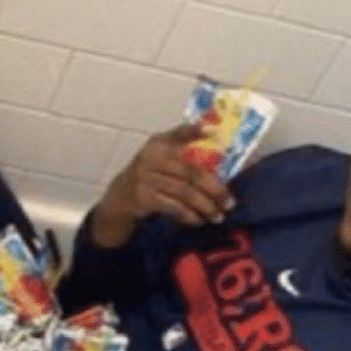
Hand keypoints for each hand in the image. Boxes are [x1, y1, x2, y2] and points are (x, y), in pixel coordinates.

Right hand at [91, 124, 234, 246]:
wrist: (122, 194)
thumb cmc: (151, 172)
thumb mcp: (161, 153)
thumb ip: (182, 141)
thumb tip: (211, 131)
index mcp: (159, 144)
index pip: (178, 134)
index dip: (195, 133)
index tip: (215, 132)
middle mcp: (152, 158)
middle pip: (190, 172)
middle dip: (214, 189)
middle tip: (229, 202)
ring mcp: (147, 178)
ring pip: (184, 192)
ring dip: (205, 206)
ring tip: (218, 216)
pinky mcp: (145, 198)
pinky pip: (173, 207)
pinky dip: (189, 215)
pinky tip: (199, 220)